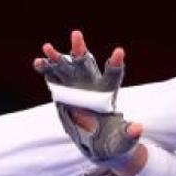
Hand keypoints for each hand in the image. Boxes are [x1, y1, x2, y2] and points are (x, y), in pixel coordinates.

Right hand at [35, 30, 141, 171]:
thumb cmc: (112, 141)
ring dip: (57, 56)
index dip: (115, 64)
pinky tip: (38, 62)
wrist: (97, 141)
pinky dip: (46, 69)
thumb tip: (137, 129)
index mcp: (108, 92)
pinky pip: (53, 76)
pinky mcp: (62, 90)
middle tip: (76, 34)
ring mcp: (75, 85)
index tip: (118, 52)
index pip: (114, 75)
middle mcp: (91, 83)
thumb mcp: (122, 141)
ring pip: (67, 66)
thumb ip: (129, 135)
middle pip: (87, 63)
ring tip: (47, 47)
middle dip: (80, 49)